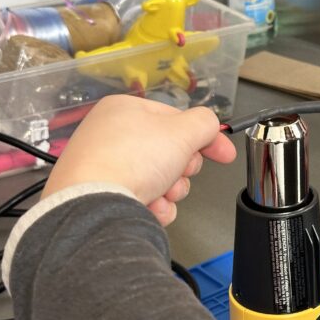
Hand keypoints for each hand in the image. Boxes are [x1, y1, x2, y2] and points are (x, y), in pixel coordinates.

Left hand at [42, 95, 235, 224]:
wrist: (93, 206)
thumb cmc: (133, 160)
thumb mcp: (182, 132)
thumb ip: (204, 123)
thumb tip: (209, 126)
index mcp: (125, 110)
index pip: (177, 120)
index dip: (206, 138)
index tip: (225, 155)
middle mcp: (110, 135)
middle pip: (169, 151)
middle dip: (182, 169)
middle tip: (180, 173)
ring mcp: (103, 166)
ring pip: (159, 177)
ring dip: (170, 190)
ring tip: (162, 195)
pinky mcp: (100, 195)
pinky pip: (142, 197)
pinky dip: (153, 206)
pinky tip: (150, 209)